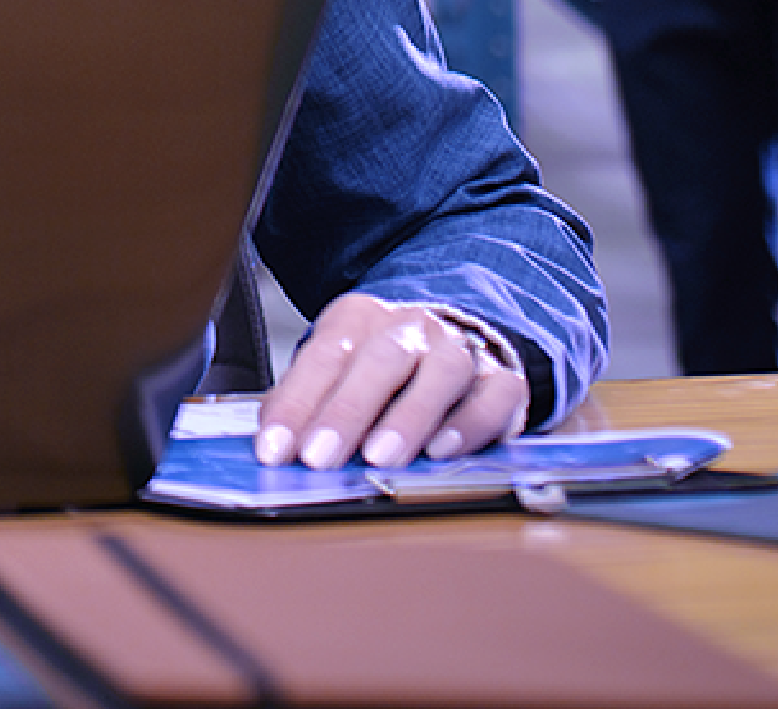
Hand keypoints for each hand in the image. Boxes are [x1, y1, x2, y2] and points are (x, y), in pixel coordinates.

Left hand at [253, 292, 525, 470]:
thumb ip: (307, 401)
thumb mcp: (337, 370)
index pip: (321, 357)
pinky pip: (493, 398)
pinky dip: (469, 426)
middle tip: (318, 458)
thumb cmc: (384, 368)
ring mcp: (461, 350)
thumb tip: (274, 444)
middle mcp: (411, 327)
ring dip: (408, 418)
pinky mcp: (504, 380)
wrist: (461, 336)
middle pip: (378, 362)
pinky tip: (442, 452)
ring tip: (380, 459)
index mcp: (358, 318)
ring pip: (440, 374)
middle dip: (345, 412)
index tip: (273, 450)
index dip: (295, 405)